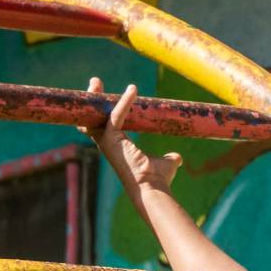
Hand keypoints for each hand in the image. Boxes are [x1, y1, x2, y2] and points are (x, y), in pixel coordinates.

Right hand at [79, 77, 182, 204]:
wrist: (153, 188)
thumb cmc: (158, 180)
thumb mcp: (166, 164)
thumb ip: (170, 158)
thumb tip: (177, 157)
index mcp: (117, 148)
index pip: (107, 125)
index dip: (107, 110)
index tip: (109, 96)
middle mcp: (108, 145)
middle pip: (93, 118)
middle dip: (93, 100)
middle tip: (95, 82)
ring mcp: (107, 143)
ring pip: (95, 115)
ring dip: (96, 97)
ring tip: (96, 81)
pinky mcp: (112, 139)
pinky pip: (116, 115)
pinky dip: (124, 102)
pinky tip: (133, 89)